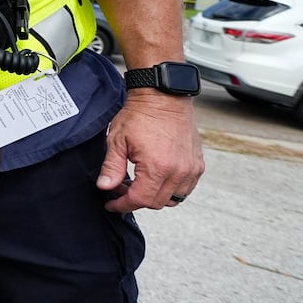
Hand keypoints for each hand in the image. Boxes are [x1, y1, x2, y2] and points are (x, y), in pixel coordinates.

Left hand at [98, 91, 204, 212]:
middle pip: (156, 203)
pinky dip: (171, 190)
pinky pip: (185, 189)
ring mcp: (191, 169)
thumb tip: (105, 187)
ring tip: (138, 184)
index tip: (112, 204)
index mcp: (158, 167)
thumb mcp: (117, 140)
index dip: (123, 205)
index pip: (140, 200)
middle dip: (135, 201)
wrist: (164, 98)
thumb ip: (112, 167)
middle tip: (121, 189)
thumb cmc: (140, 115)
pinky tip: (156, 179)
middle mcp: (178, 171)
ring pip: (173, 199)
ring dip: (154, 197)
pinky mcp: (198, 164)